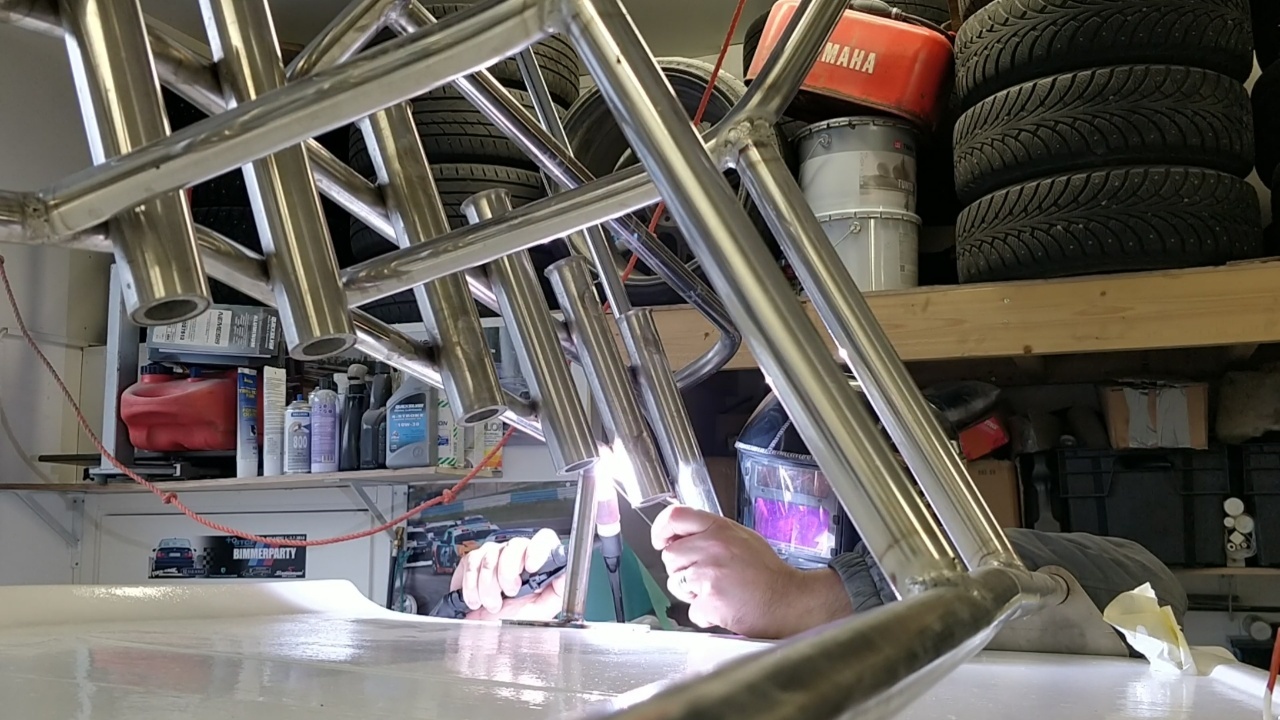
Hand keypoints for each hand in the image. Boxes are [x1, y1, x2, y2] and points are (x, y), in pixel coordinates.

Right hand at [450, 528, 565, 620]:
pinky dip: (471, 586)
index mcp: (539, 565)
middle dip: (507, 574)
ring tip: (492, 604)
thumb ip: (558, 592)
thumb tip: (567, 573)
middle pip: (515, 545)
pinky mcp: (474, 561)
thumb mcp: (541, 612)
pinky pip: (471, 562)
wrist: (485, 634)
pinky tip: (476, 599)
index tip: (531, 567)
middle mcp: (518, 556)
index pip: (544, 539)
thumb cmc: (513, 623)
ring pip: (490, 555)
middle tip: (509, 594)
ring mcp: (496, 555)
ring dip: (488, 586)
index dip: (538, 549)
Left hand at [652, 505, 851, 638]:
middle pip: (670, 556)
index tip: (660, 540)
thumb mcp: (742, 538)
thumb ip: (712, 533)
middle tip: (704, 576)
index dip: (661, 529)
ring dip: (691, 592)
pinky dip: (704, 614)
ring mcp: (709, 575)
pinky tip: (723, 607)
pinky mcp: (710, 601)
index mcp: (719, 529)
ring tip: (717, 591)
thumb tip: (683, 536)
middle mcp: (711, 548)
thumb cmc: (769, 573)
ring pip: (676, 583)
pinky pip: (691, 610)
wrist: (789, 600)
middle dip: (682, 569)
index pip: (675, 517)